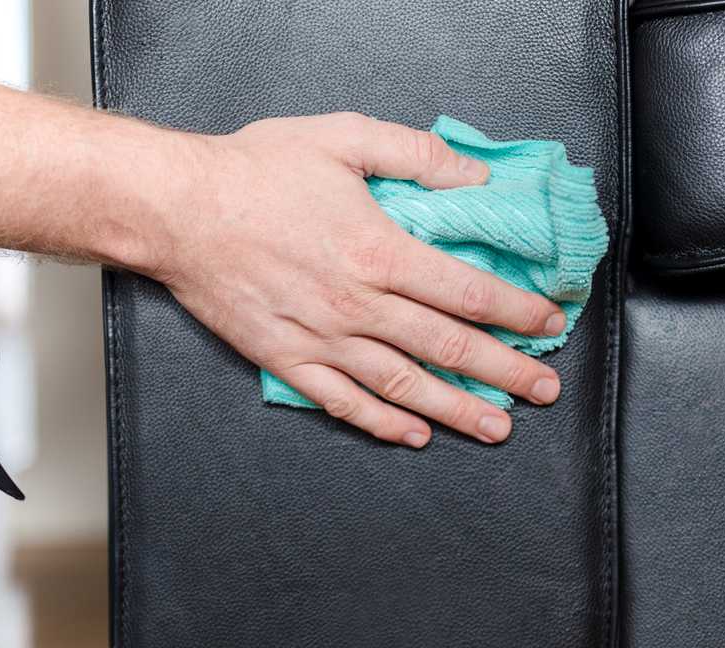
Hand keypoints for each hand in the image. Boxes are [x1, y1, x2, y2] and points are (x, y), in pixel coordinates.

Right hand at [151, 113, 564, 447]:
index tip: (547, 324)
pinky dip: (382, 423)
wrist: (177, 209)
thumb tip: (475, 176)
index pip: (467, 292)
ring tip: (496, 428)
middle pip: (446, 347)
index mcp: (379, 251)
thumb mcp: (343, 137)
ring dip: (456, 409)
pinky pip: (342, 402)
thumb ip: (417, 155)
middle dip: (503, 372)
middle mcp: (357, 304)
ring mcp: (321, 339)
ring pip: (403, 385)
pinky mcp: (285, 359)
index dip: (515, 312)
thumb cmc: (255, 171)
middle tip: (543, 390)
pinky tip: (413, 434)